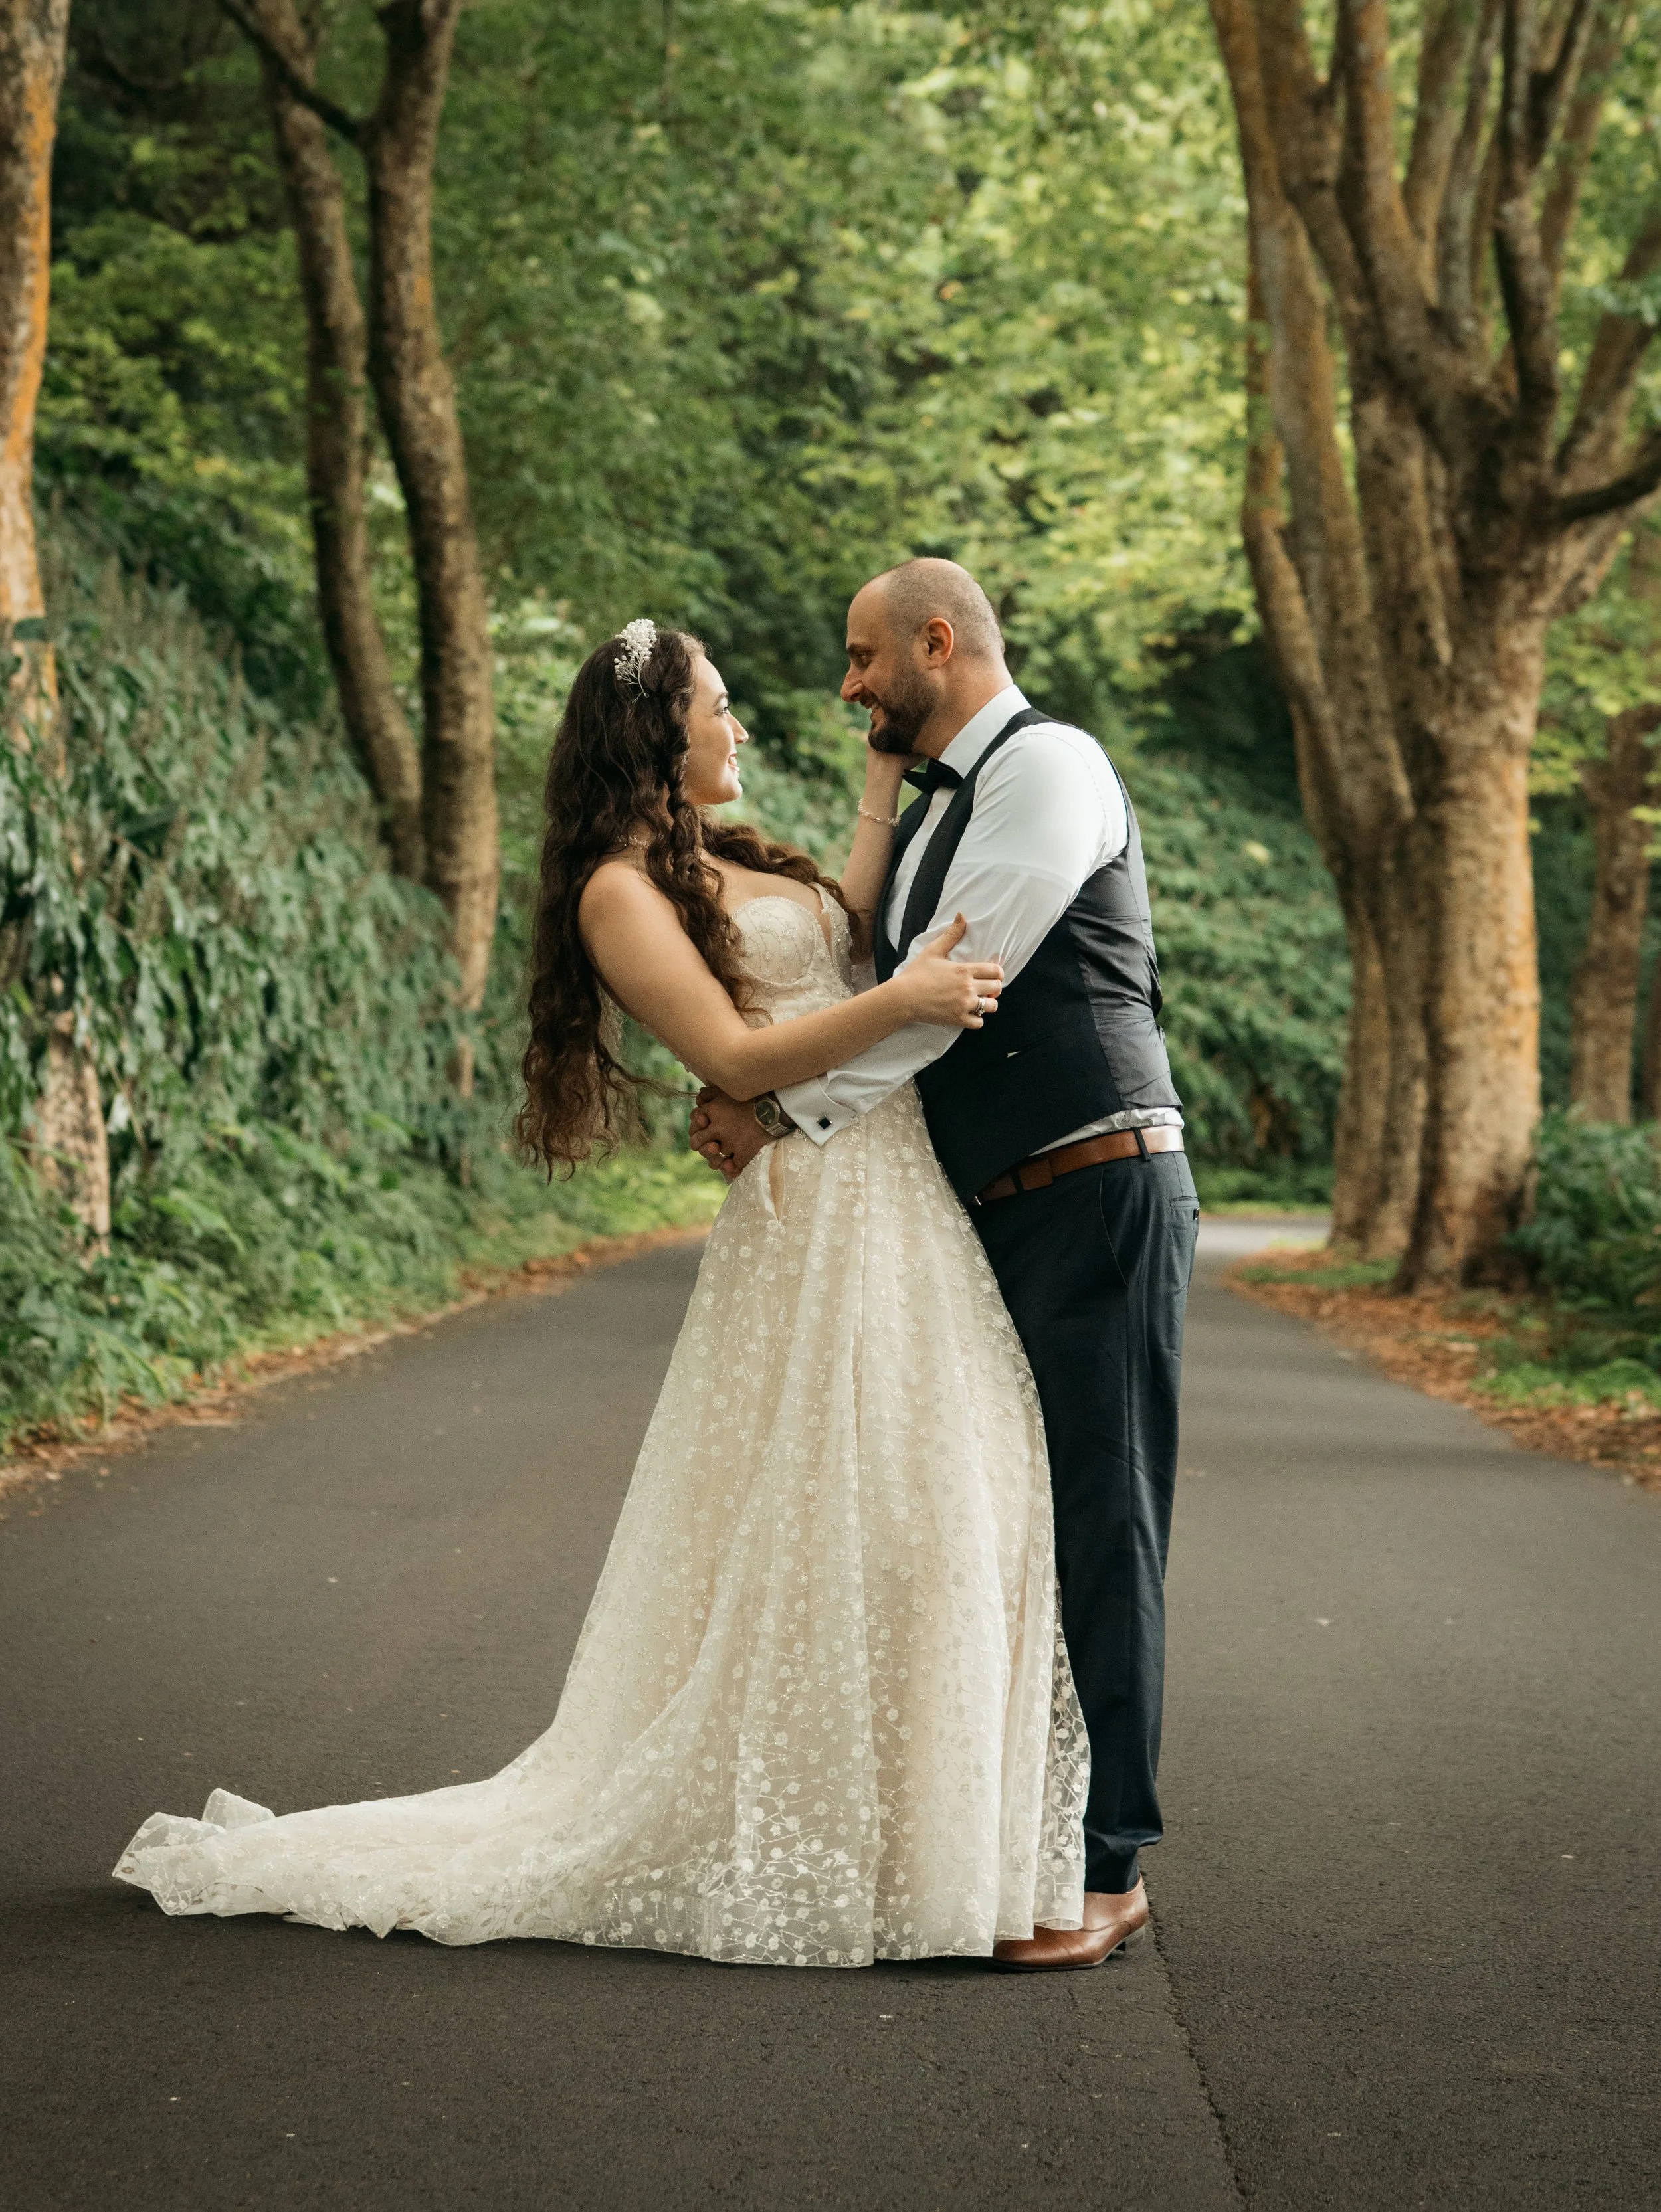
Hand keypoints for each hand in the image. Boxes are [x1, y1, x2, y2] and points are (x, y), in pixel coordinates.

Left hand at [689, 1086, 771, 1181]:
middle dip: (700, 1145)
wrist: (774, 1108)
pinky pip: (732, 1166)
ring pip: (714, 1156)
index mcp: (712, 1111)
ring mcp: (730, 1142)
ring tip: (720, 1156)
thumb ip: (711, 1093)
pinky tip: (731, 1166)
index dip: (695, 1127)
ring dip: (715, 1157)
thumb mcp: (728, 1091)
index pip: (694, 1121)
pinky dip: (731, 1168)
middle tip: (708, 1146)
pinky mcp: (743, 1153)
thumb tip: (699, 1095)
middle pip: (697, 1142)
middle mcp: (718, 1127)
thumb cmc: (752, 1097)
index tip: (701, 1129)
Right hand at [895, 914, 1002, 1029]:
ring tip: (978, 1001)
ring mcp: (964, 1005)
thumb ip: (951, 934)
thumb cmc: (916, 973)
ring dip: (987, 1004)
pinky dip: (976, 1019)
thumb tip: (962, 915)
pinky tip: (969, 1013)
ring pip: (991, 1006)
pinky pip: (979, 1023)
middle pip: (997, 988)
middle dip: (994, 988)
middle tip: (985, 988)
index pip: (996, 971)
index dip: (997, 973)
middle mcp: (968, 987)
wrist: (903, 998)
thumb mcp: (933, 950)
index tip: (991, 975)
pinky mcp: (958, 1019)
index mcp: (964, 970)